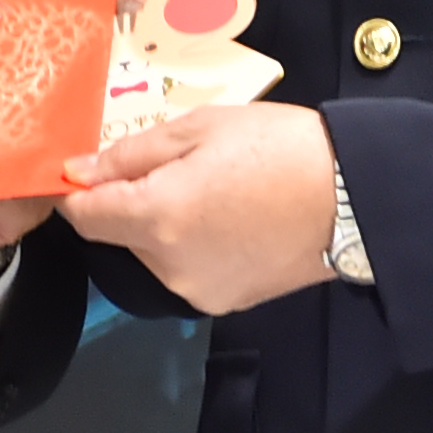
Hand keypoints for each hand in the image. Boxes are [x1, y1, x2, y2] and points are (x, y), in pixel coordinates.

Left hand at [61, 100, 338, 317]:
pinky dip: (194, 247)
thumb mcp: (199, 129)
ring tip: (215, 191)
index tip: (88, 172)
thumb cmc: (279, 147)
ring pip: (154, 255)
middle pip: (121, 236)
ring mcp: (198, 291)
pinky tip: (232, 219)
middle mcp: (169, 266)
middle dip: (134, 204)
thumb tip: (78, 173)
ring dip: (165, 227)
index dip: (78, 194)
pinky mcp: (226, 303)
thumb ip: (130, 155)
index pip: (85, 217)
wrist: (354, 195)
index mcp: (157, 217)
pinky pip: (187, 271)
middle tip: (181, 166)